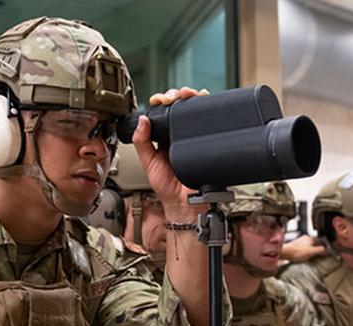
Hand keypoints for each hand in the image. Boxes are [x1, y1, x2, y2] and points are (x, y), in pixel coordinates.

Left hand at [131, 87, 208, 220]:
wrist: (186, 202)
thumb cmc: (168, 188)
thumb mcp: (149, 163)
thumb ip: (142, 143)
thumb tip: (142, 121)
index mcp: (165, 137)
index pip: (165, 112)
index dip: (163, 101)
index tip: (159, 100)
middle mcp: (181, 134)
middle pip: (182, 105)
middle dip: (178, 94)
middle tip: (172, 98)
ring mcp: (196, 137)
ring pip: (197, 109)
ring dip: (193, 96)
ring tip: (187, 95)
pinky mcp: (208, 141)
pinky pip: (210, 122)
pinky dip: (208, 108)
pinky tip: (202, 103)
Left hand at [280, 235, 326, 262]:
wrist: (285, 252)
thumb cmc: (297, 252)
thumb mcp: (312, 252)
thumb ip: (320, 250)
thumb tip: (326, 249)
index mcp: (310, 238)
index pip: (320, 241)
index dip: (323, 247)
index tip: (325, 252)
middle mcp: (305, 238)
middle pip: (314, 243)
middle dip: (317, 249)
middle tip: (319, 255)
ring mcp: (299, 241)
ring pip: (308, 246)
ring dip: (310, 251)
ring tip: (311, 256)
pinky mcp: (295, 245)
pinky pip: (303, 248)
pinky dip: (305, 252)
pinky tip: (304, 256)